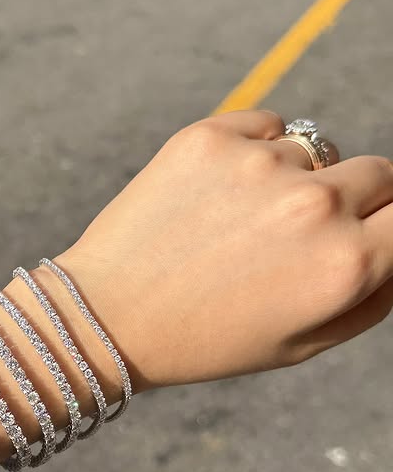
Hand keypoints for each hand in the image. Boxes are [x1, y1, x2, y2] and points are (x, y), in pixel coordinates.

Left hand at [54, 110, 392, 390]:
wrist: (108, 314)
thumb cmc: (204, 340)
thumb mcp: (300, 344)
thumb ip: (371, 295)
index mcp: (345, 265)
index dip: (388, 224)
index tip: (365, 231)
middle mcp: (312, 206)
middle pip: (376, 173)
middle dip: (350, 201)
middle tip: (294, 232)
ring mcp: (259, 163)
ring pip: (314, 150)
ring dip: (292, 179)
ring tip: (237, 221)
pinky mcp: (209, 137)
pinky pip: (266, 127)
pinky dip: (253, 152)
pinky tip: (216, 193)